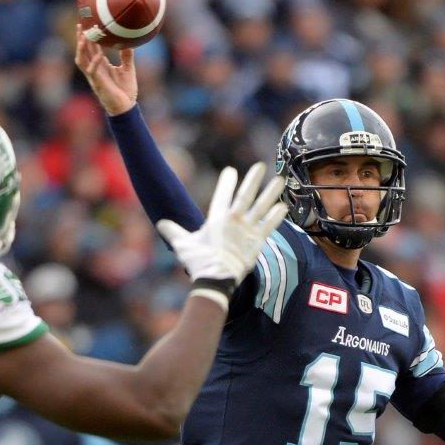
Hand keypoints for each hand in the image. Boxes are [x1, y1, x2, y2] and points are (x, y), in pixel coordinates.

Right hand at [74, 24, 137, 115]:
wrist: (126, 108)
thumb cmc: (126, 91)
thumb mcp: (128, 69)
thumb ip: (126, 56)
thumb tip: (129, 42)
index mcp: (101, 65)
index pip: (92, 48)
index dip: (89, 36)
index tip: (88, 23)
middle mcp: (95, 69)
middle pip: (83, 51)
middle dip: (80, 38)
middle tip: (81, 24)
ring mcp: (94, 76)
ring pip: (82, 60)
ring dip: (81, 49)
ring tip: (83, 36)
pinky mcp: (98, 84)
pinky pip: (92, 71)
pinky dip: (95, 62)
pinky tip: (100, 54)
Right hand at [158, 163, 286, 283]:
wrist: (216, 278)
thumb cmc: (198, 260)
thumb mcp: (182, 244)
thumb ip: (173, 231)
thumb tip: (160, 224)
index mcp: (217, 218)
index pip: (222, 194)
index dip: (227, 181)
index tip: (231, 171)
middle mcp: (234, 220)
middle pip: (245, 195)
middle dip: (253, 180)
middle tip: (261, 166)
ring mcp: (247, 229)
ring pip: (261, 207)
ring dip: (271, 193)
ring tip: (280, 180)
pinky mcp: (257, 241)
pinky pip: (270, 225)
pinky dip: (276, 216)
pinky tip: (284, 206)